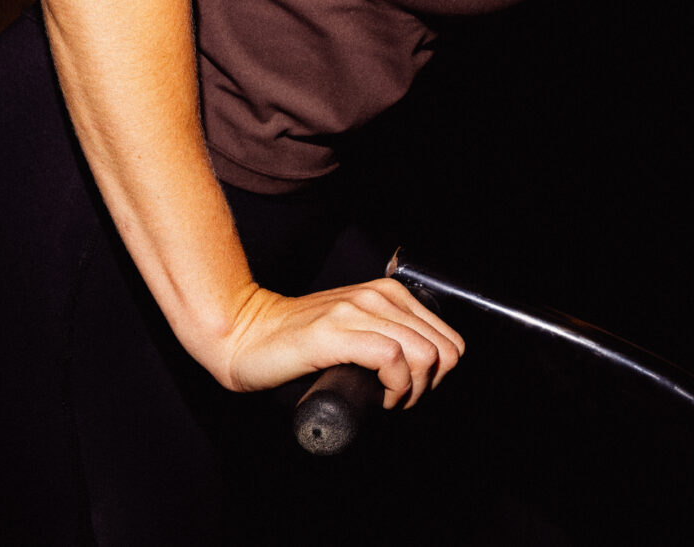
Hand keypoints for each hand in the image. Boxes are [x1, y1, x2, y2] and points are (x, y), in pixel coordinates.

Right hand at [220, 279, 464, 408]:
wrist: (245, 334)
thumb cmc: (296, 340)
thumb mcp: (354, 328)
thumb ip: (385, 334)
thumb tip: (424, 370)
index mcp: (386, 293)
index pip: (448, 337)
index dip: (439, 374)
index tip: (413, 388)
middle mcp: (375, 297)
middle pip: (442, 348)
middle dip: (431, 385)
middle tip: (401, 398)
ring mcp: (353, 312)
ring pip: (423, 353)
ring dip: (413, 390)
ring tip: (389, 399)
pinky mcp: (334, 333)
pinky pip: (391, 359)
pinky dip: (395, 387)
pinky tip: (378, 397)